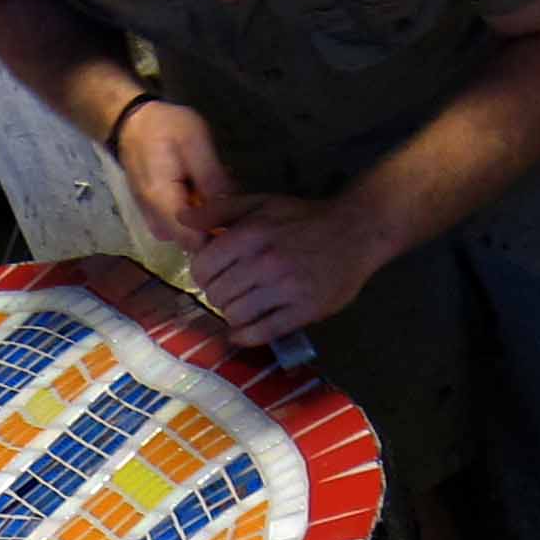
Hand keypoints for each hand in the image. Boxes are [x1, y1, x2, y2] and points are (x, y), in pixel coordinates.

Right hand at [112, 98, 242, 244]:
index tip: (239, 219)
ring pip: (188, 237)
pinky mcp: (156, 217)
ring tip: (219, 195)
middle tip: (234, 204)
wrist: (132, 124)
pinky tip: (204, 195)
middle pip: (193, 244)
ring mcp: (154, 222)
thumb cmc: (164, 128)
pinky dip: (197, 216)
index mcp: (162, 203)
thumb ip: (211, 177)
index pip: (194, 242)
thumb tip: (232, 208)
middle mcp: (155, 221)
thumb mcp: (194, 142)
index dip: (220, 236)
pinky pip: (181, 228)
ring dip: (207, 222)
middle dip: (216, 229)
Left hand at [191, 195, 389, 346]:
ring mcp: (286, 289)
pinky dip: (247, 336)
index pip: (203, 268)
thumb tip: (182, 219)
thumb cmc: (304, 218)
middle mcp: (266, 263)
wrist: (356, 232)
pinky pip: (263, 332)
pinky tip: (244, 331)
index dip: (202, 274)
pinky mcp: (304, 311)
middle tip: (228, 291)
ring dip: (233, 314)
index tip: (212, 274)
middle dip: (217, 294)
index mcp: (252, 235)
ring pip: (236, 315)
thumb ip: (220, 210)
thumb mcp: (261, 203)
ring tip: (242, 305)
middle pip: (217, 294)